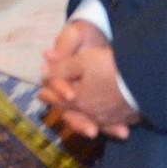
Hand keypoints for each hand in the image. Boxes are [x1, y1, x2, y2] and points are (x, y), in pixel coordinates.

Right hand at [40, 21, 138, 139]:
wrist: (100, 38)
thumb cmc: (85, 35)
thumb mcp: (75, 35)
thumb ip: (64, 45)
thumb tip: (47, 56)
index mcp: (54, 73)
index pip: (53, 86)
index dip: (60, 90)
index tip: (71, 95)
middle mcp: (63, 89)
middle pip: (65, 109)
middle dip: (77, 120)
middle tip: (91, 130)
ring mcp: (77, 99)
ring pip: (80, 117)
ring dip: (91, 126)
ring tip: (108, 133)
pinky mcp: (93, 104)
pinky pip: (98, 119)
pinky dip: (108, 126)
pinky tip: (121, 130)